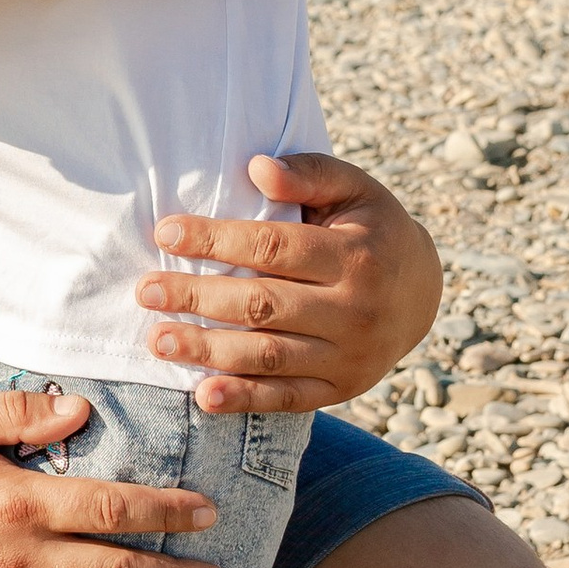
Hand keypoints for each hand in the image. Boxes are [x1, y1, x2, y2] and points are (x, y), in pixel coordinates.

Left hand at [135, 152, 441, 414]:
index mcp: (355, 256)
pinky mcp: (340, 388)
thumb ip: (308, 173)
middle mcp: (354, 310)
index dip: (216, 240)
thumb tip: (256, 168)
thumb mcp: (354, 189)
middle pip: (262, 305)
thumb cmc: (371, 229)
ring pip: (268, 356)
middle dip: (197, 298)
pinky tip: (202, 395)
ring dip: (208, 350)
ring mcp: (348, 356)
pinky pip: (286, 398)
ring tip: (158, 339)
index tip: (166, 233)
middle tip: (145, 290)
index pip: (273, 248)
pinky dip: (244, 399)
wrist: (423, 293)